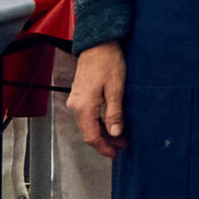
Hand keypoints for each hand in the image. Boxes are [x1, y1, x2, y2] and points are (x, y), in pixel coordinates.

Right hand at [65, 42, 127, 159]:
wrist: (98, 44)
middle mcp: (75, 106)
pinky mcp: (79, 95)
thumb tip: (115, 133)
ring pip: (87, 125)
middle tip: (122, 146)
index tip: (116, 153)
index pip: (92, 136)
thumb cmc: (108, 62)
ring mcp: (76, 101)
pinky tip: (109, 124)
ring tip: (120, 137)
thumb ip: (114, 113)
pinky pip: (87, 116)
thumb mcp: (116, 88)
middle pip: (88, 132)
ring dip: (102, 133)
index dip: (104, 147)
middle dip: (105, 142)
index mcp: (84, 107)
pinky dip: (98, 123)